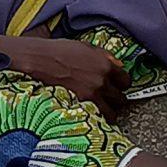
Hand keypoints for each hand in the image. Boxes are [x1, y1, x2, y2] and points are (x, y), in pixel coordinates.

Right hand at [0, 34, 126, 116]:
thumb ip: (105, 57)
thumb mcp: (86, 47)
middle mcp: (102, 81)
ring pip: (112, 113)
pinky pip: (97, 118)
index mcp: (105, 65)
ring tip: (101, 109)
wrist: (40, 61)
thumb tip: (119, 66)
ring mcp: (91, 95)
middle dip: (116, 99)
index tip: (117, 86)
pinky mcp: (80, 106)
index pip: (126, 81)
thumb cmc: (61, 51)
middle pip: (121, 99)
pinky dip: (97, 118)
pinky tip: (92, 115)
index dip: (122, 85)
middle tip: (108, 98)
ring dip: (108, 111)